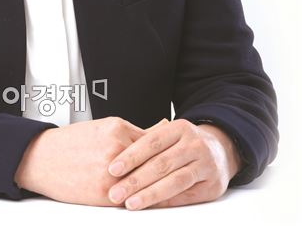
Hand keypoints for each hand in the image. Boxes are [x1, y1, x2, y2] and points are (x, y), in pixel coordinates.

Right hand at [14, 116, 166, 205]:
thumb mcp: (102, 128)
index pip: (153, 142)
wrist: (42, 159)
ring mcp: (112, 172)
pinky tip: (146, 200)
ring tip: (168, 190)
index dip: (166, 152)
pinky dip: (140, 199)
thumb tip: (161, 127)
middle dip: (167, 171)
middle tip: (182, 176)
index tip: (178, 157)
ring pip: (144, 181)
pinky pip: (130, 198)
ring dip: (156, 187)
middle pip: (152, 162)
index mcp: (116, 128)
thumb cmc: (71, 142)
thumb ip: (131, 132)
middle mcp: (117, 148)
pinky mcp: (105, 193)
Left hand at [106, 118, 242, 209]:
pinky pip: (186, 195)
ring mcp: (206, 164)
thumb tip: (118, 162)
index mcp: (180, 128)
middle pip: (161, 163)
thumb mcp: (171, 134)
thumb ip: (148, 143)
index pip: (152, 142)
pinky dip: (167, 202)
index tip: (112, 169)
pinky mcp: (213, 185)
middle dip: (135, 180)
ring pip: (174, 181)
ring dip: (150, 194)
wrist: (222, 150)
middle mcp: (195, 144)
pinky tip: (152, 206)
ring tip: (130, 203)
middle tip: (115, 192)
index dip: (131, 156)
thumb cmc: (186, 143)